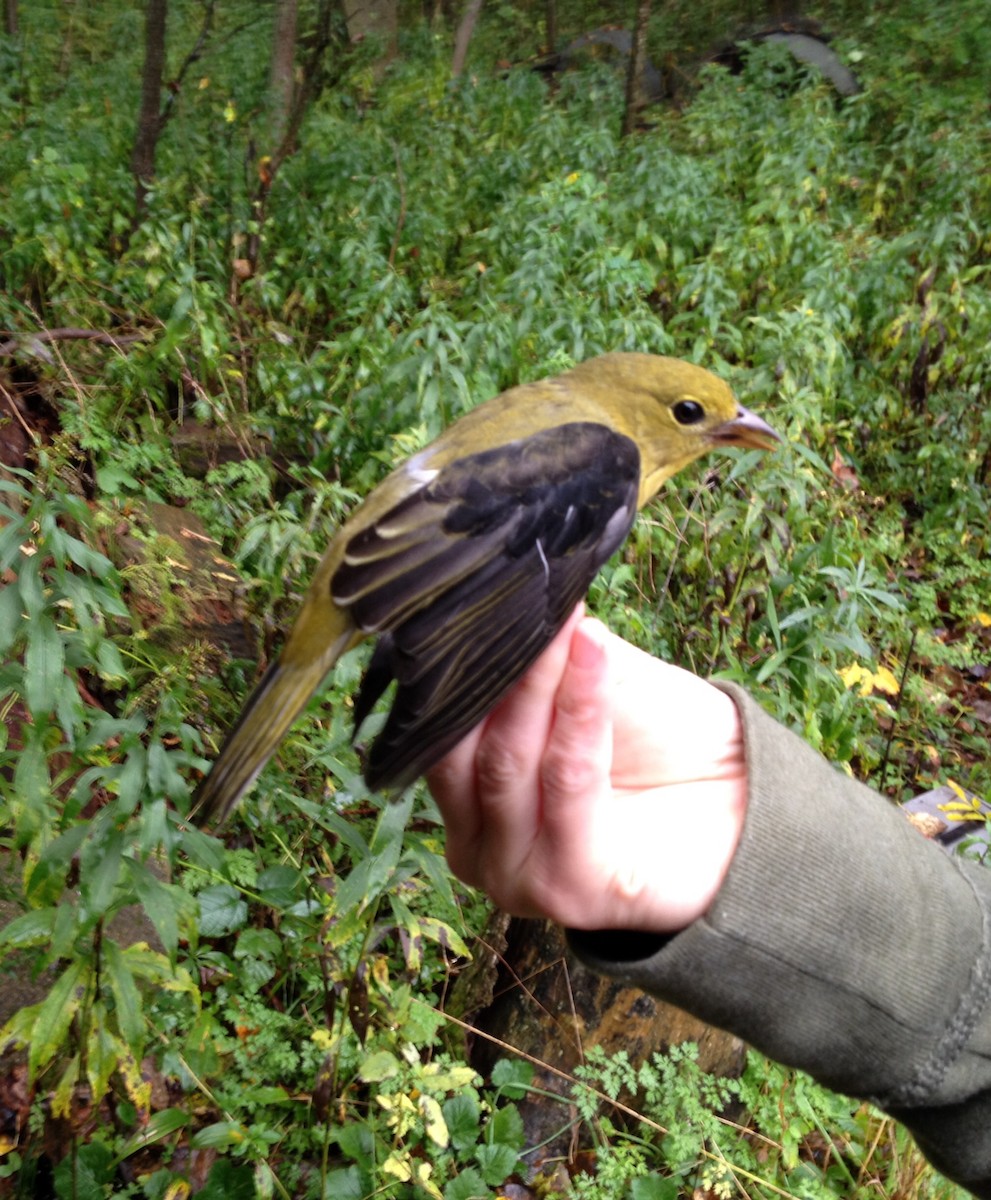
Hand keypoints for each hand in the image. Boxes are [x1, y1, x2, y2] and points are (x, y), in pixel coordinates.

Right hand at [426, 606, 747, 931]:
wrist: (748, 803)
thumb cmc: (661, 741)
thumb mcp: (588, 683)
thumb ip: (540, 655)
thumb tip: (502, 591)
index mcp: (466, 800)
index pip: (439, 730)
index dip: (457, 664)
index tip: (482, 596)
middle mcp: (475, 845)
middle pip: (463, 748)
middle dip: (497, 670)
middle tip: (526, 604)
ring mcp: (515, 877)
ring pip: (507, 762)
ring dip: (539, 683)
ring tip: (566, 621)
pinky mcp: (567, 890)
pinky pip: (567, 782)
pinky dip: (580, 711)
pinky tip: (595, 652)